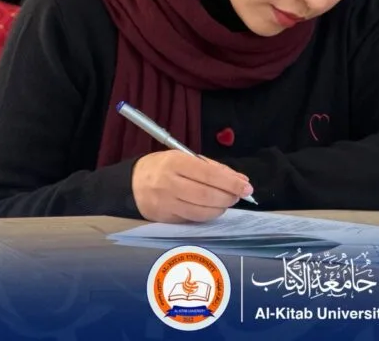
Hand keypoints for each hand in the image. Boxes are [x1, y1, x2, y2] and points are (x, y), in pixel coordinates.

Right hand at [132, 150, 253, 222]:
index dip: (231, 183)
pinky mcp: (165, 219)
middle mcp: (169, 184)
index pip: (209, 175)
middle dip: (228, 197)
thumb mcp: (184, 157)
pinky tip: (211, 209)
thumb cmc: (163, 167)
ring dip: (220, 208)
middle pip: (207, 196)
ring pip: (201, 212)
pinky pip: (192, 220)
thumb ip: (213, 168)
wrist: (132, 184)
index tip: (247, 187)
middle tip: (238, 196)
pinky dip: (207, 215)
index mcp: (175, 163)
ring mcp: (166, 204)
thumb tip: (240, 180)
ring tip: (226, 202)